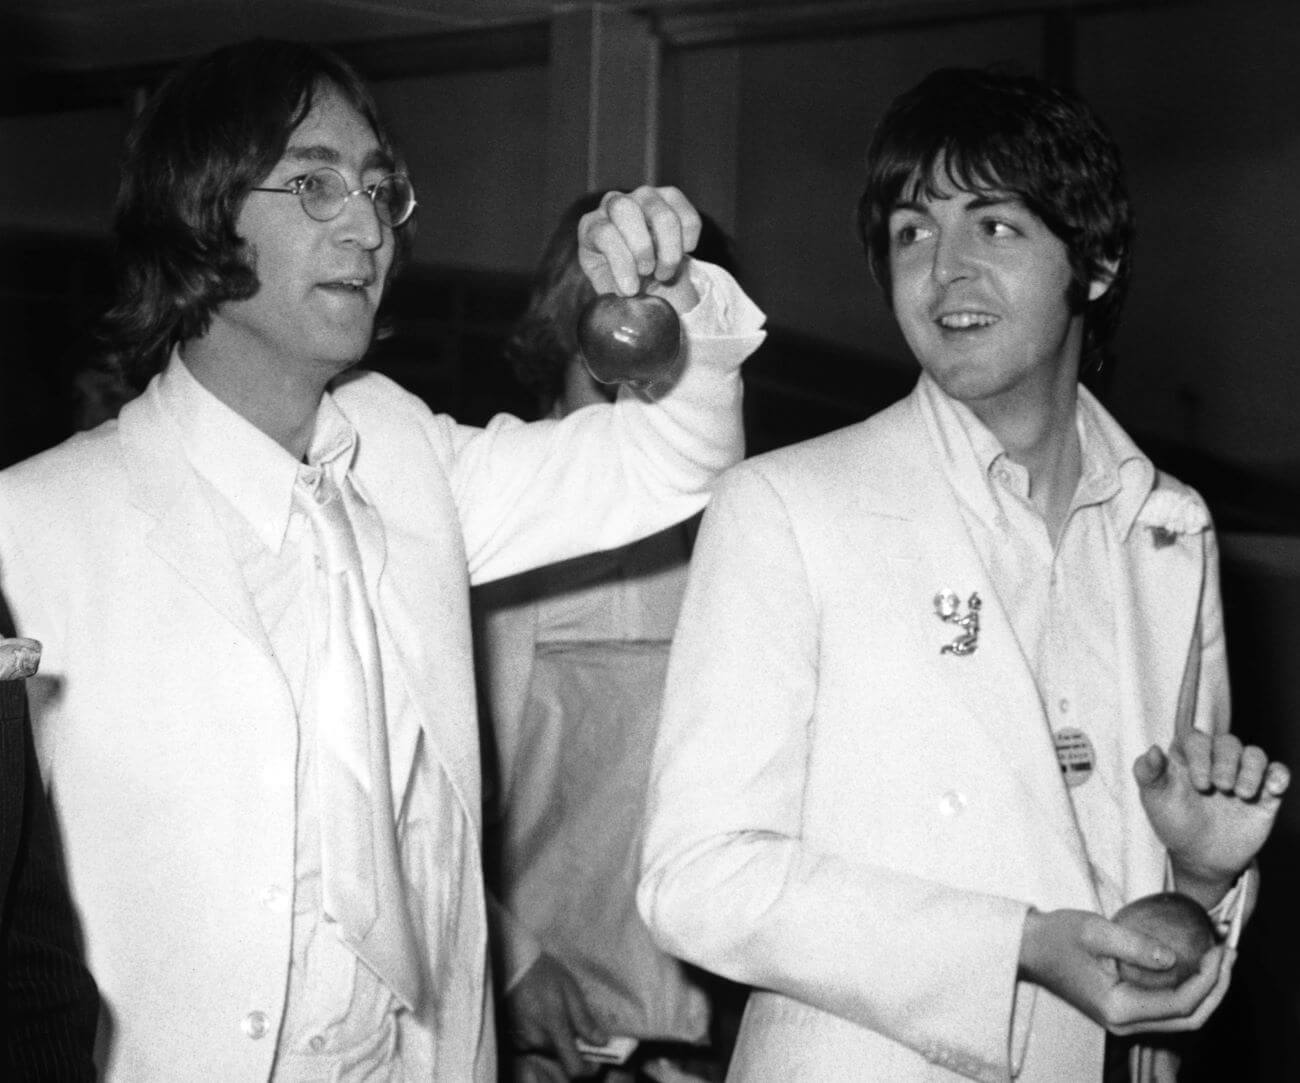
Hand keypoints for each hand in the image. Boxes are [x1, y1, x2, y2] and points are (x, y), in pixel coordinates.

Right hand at [506, 952, 607, 1078]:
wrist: (512, 964)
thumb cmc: (542, 973)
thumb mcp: (569, 989)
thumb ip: (584, 1019)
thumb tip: (600, 1041)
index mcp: (553, 1028)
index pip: (574, 1068)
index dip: (589, 1069)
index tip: (596, 1062)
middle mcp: (535, 1041)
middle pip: (561, 1069)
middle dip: (574, 1062)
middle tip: (583, 1047)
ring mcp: (522, 1043)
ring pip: (547, 1062)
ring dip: (559, 1058)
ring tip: (566, 1038)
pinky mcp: (515, 1041)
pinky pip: (534, 1055)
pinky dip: (545, 1050)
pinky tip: (549, 1032)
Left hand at [578, 186, 701, 309]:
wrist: (649, 278)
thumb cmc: (626, 287)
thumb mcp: (613, 297)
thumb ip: (614, 303)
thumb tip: (625, 319)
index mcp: (591, 228)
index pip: (603, 232)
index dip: (620, 262)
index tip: (631, 291)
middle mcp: (613, 205)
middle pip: (625, 208)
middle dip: (642, 246)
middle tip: (648, 273)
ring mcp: (642, 197)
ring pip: (661, 212)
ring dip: (670, 250)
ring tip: (666, 274)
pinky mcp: (670, 197)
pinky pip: (686, 213)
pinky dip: (689, 240)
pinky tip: (682, 255)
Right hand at [1018, 908, 1233, 1035]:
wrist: (1030, 947)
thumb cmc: (1057, 936)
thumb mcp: (1094, 931)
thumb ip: (1135, 945)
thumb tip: (1175, 958)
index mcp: (1119, 1009)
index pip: (1180, 1003)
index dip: (1208, 979)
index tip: (1220, 949)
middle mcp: (1125, 1023)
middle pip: (1189, 1019)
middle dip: (1216, 989)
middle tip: (1229, 955)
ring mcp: (1125, 1020)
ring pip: (1182, 1018)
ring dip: (1207, 992)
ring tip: (1219, 960)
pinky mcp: (1125, 1010)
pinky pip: (1168, 1010)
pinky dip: (1189, 990)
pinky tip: (1195, 966)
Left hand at [1134, 731, 1289, 905]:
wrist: (1201, 857)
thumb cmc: (1174, 822)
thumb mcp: (1155, 800)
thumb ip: (1148, 774)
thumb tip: (1153, 749)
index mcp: (1188, 758)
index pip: (1196, 739)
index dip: (1199, 754)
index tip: (1198, 783)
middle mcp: (1216, 762)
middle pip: (1227, 743)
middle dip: (1225, 763)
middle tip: (1220, 787)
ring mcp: (1242, 776)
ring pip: (1254, 754)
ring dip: (1251, 769)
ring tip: (1241, 793)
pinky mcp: (1265, 794)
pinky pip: (1278, 773)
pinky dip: (1279, 775)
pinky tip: (1273, 787)